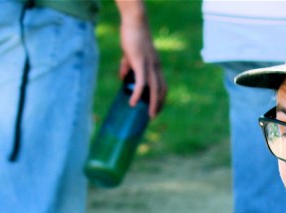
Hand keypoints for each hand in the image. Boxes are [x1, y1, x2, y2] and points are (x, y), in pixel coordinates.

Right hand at [115, 0, 166, 116]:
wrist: (134, 22)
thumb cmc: (132, 36)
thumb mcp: (131, 55)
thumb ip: (127, 66)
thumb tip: (122, 78)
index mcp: (156, 66)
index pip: (163, 86)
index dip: (162, 98)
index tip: (158, 108)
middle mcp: (156, 68)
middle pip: (162, 90)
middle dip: (160, 105)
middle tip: (153, 116)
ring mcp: (149, 66)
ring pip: (154, 89)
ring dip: (153, 104)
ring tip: (149, 115)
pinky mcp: (140, 63)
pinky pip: (140, 83)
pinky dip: (138, 94)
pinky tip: (133, 102)